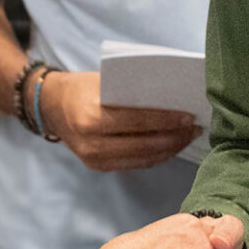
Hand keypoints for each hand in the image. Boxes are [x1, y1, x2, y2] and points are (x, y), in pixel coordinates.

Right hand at [39, 72, 198, 172]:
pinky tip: (171, 146)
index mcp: (90, 117)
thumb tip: (173, 99)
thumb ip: (132, 93)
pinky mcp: (99, 167)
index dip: (167, 120)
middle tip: (196, 128)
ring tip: (188, 137)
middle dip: (174, 137)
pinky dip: (156, 156)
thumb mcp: (103, 82)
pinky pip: (135, 164)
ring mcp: (94, 159)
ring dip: (169, 149)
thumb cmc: (83, 88)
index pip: (137, 121)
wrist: (52, 106)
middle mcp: (91, 143)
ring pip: (143, 158)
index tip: (190, 116)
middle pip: (144, 144)